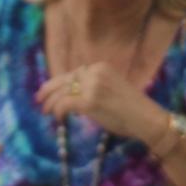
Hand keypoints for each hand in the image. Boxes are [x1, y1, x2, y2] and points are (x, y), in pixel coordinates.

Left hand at [35, 63, 165, 141]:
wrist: (147, 118)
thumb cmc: (131, 109)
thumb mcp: (111, 88)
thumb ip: (93, 87)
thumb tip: (73, 95)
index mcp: (100, 67)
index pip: (72, 73)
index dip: (58, 83)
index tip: (48, 91)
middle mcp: (95, 72)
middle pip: (64, 80)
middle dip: (48, 90)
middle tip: (38, 100)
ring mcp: (92, 86)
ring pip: (62, 92)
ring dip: (51, 103)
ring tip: (46, 111)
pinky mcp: (89, 101)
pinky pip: (64, 104)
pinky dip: (58, 111)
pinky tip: (58, 118)